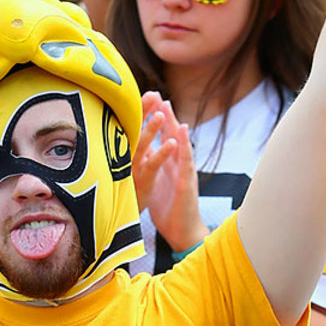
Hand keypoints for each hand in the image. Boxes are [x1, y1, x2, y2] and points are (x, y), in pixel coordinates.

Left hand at [132, 92, 206, 253]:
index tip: (143, 101)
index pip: (159, 137)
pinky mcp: (186, 183)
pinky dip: (184, 145)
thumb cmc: (169, 208)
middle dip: (162, 114)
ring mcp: (183, 171)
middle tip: (154, 93)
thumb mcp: (155, 182)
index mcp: (167, 163)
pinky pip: (184, 162)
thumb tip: (139, 153)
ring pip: (178, 144)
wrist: (182, 232)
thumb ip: (150, 165)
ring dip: (173, 124)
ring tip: (167, 106)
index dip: (152, 120)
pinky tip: (182, 132)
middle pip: (169, 135)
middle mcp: (176, 164)